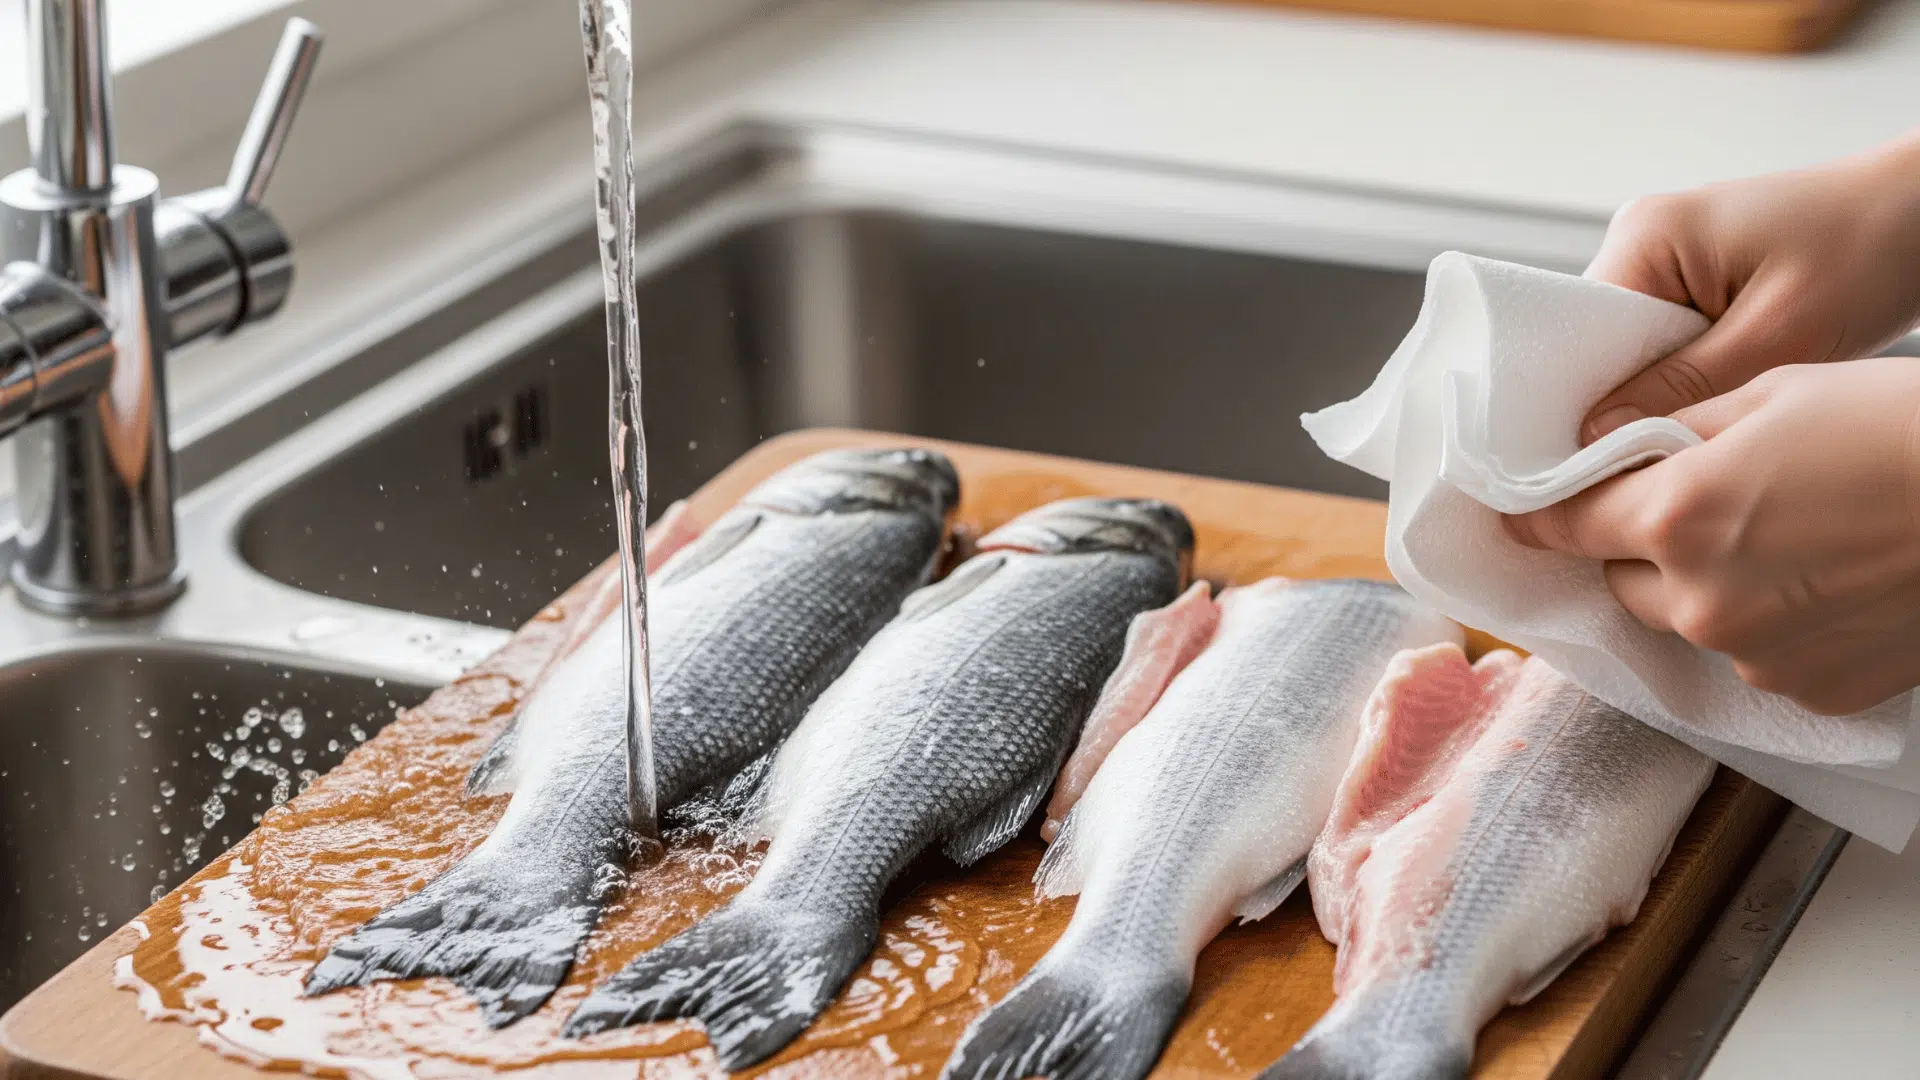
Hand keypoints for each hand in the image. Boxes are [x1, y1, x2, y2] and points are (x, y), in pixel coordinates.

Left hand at [1505, 358, 1919, 714]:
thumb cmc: (1904, 426)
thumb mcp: (1776, 392)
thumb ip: (1674, 429)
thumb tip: (1607, 447)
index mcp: (1676, 517)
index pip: (1564, 525)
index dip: (1542, 513)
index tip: (1519, 513)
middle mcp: (1701, 601)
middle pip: (1625, 579)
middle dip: (1645, 546)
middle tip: (1706, 501)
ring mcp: (1756, 655)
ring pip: (1690, 621)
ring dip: (1709, 586)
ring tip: (1787, 535)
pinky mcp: (1812, 691)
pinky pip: (1757, 655)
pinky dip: (1773, 623)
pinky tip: (1829, 579)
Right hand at [1581, 131, 1919, 441]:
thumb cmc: (1872, 245)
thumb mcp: (1778, 332)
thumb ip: (1682, 387)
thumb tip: (1591, 439)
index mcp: (1644, 236)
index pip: (1575, 337)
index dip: (1579, 404)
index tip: (1591, 464)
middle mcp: (1641, 243)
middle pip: (1596, 349)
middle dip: (1625, 404)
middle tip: (1659, 454)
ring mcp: (1666, 263)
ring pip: (1631, 356)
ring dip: (1660, 394)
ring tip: (1697, 423)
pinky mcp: (1695, 284)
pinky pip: (1664, 348)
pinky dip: (1685, 380)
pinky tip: (1714, 399)